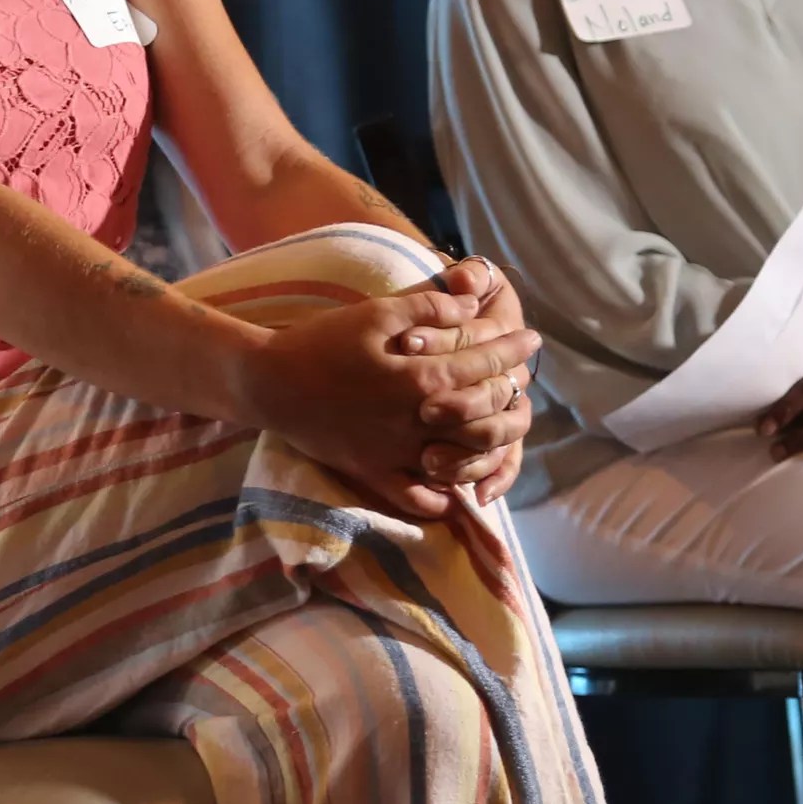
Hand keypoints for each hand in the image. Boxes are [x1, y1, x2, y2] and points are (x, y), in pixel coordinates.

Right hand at [235, 285, 540, 518]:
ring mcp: (396, 453)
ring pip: (461, 459)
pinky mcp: (373, 473)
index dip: (512, 349)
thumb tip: (471, 305)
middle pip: (483, 414)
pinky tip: (455, 488)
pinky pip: (417, 497)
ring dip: (488, 445)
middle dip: (510, 393)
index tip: (533, 340)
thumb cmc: (322, 341)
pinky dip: (441, 498)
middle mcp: (416, 422)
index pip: (484, 365)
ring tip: (498, 428)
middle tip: (522, 381)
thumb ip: (429, 308)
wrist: (269, 382)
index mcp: (420, 379)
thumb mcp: (377, 312)